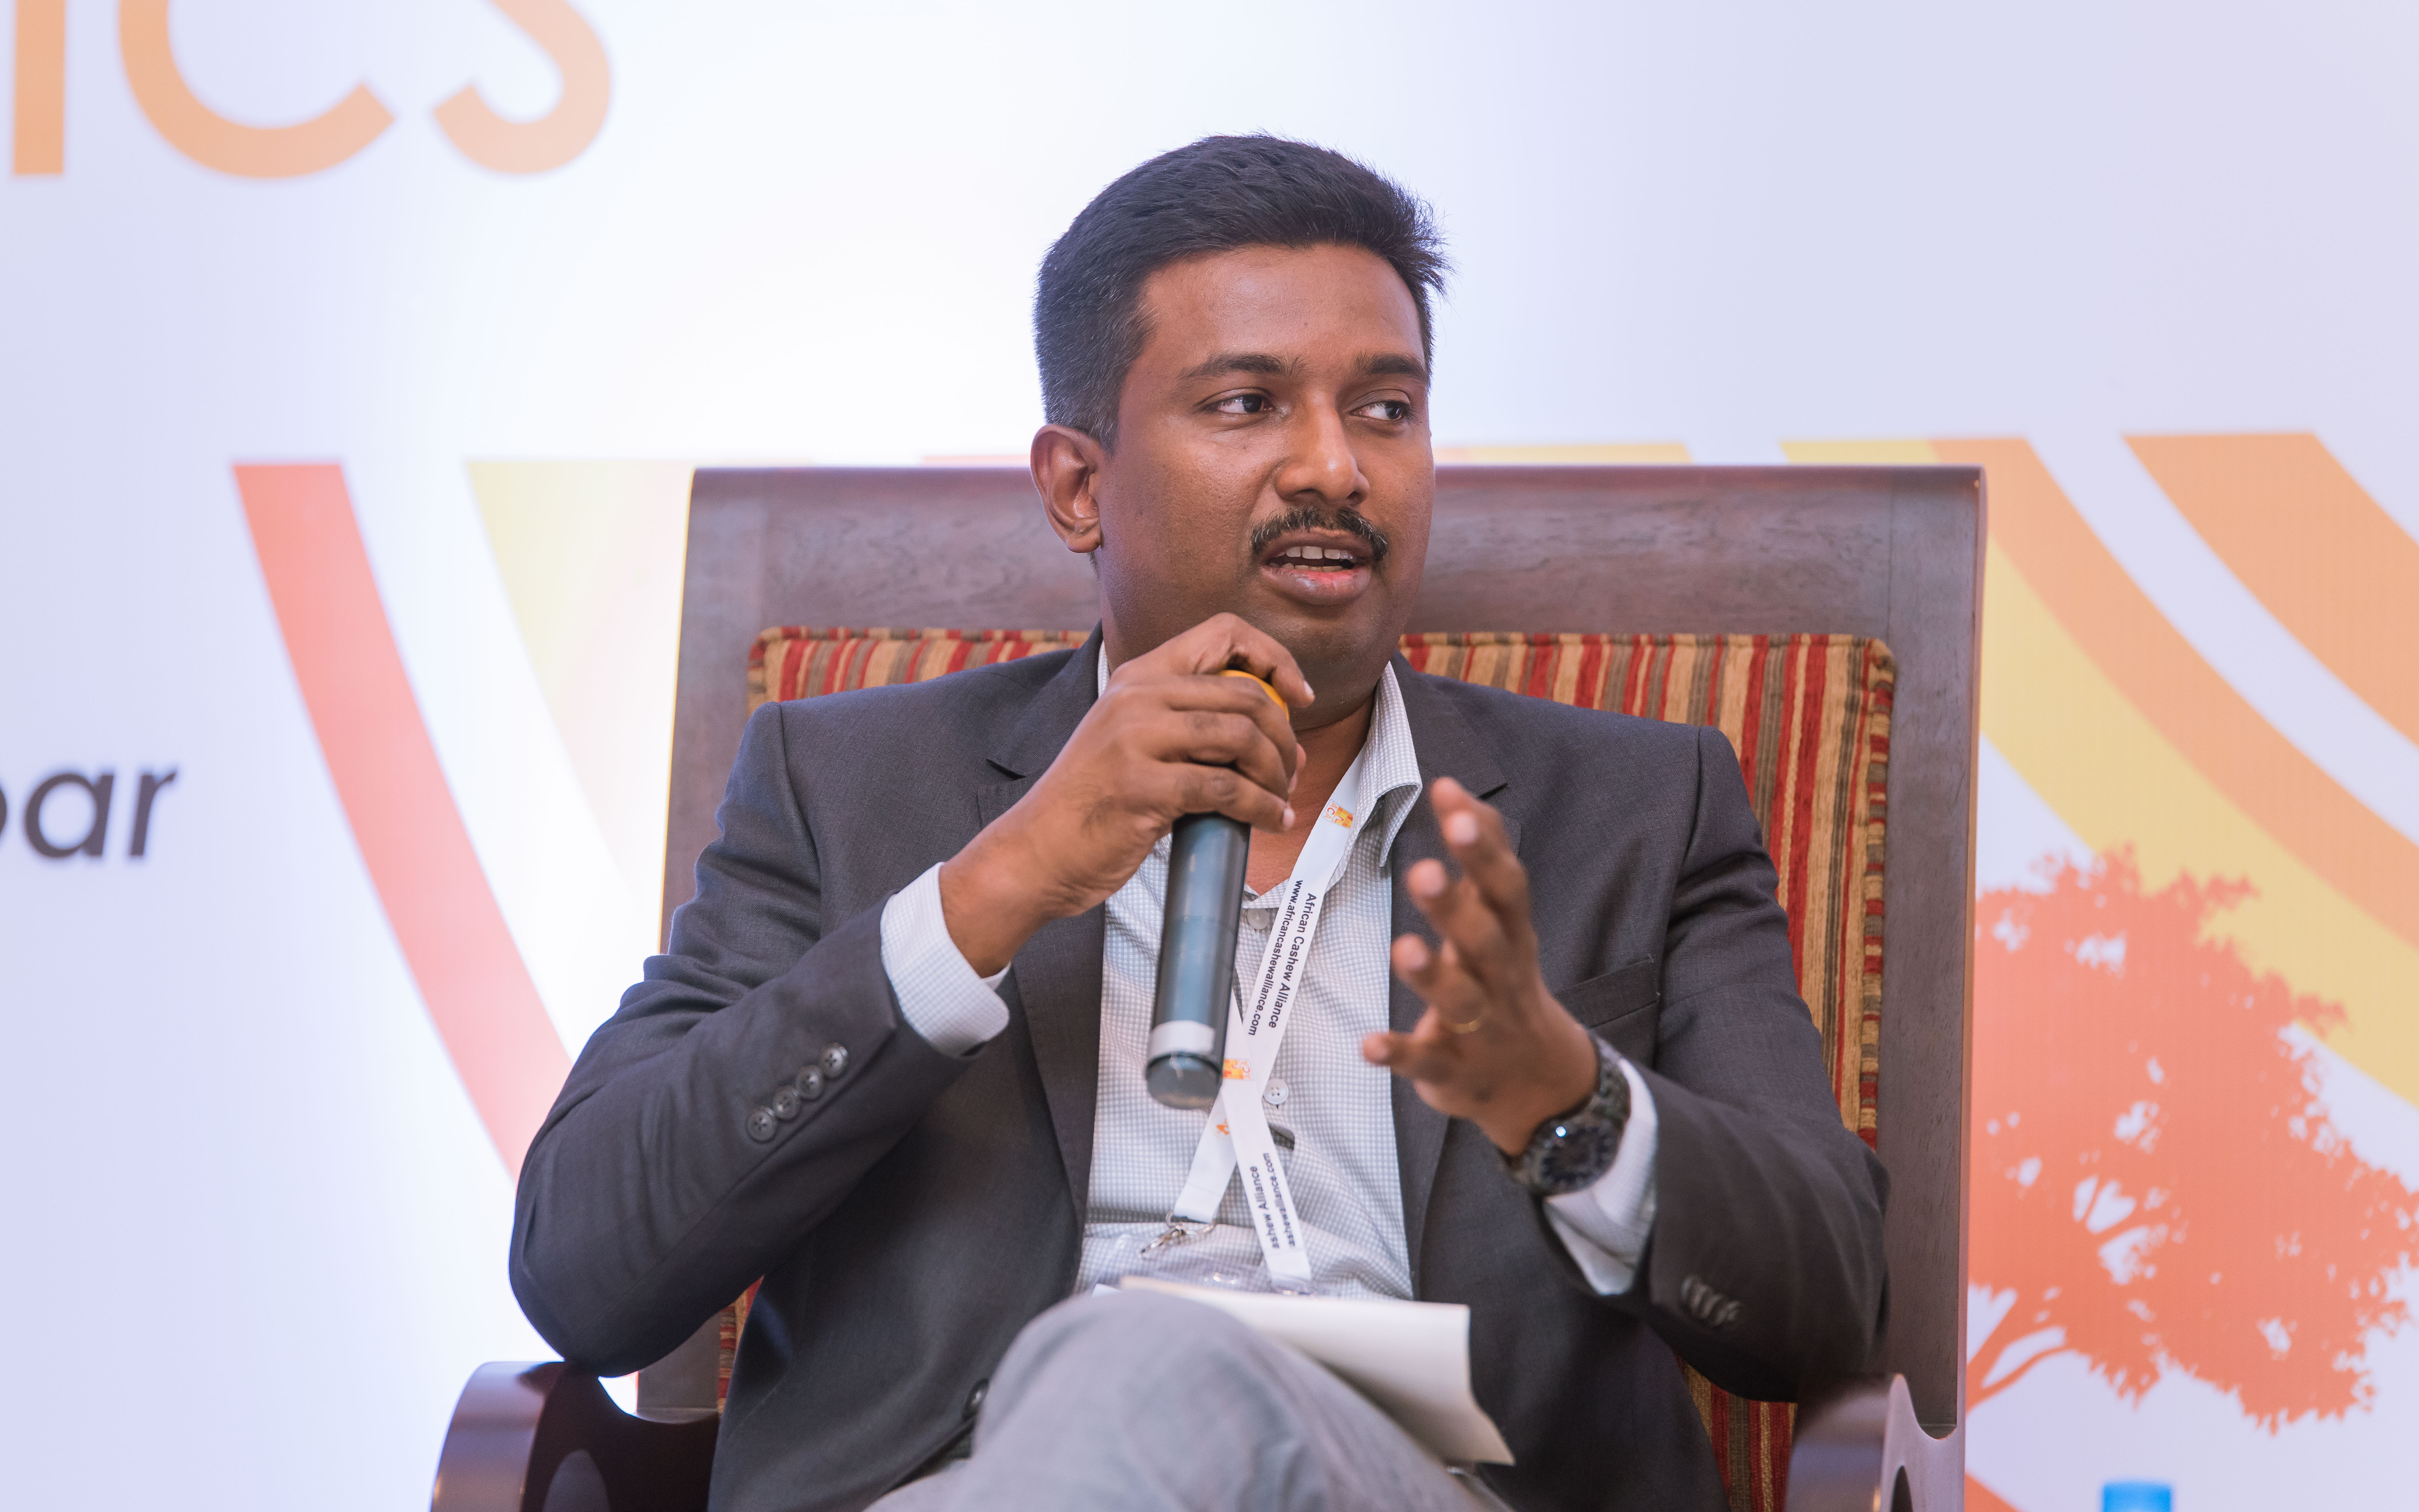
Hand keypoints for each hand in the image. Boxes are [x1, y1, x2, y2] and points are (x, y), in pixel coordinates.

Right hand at [939, 613, 1314, 974]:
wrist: (1037, 850)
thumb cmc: (1093, 803)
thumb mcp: (1132, 740)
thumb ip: (1188, 724)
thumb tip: (1273, 736)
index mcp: (1138, 676)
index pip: (1223, 632)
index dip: (1274, 658)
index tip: (1298, 695)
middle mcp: (1136, 696)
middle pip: (1246, 694)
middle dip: (1285, 736)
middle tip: (1292, 769)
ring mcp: (1135, 738)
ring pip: (1241, 737)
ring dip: (1276, 772)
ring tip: (1280, 797)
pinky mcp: (1141, 785)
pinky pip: (1226, 788)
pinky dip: (1260, 807)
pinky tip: (1270, 821)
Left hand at [1362, 778, 1599, 1154]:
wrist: (1539, 1082)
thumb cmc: (1504, 979)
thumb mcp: (1504, 920)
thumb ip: (1480, 857)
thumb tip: (1453, 789)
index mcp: (1513, 935)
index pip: (1505, 886)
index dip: (1482, 846)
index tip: (1452, 802)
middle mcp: (1501, 978)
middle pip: (1485, 940)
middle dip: (1456, 908)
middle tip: (1425, 871)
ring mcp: (1480, 1028)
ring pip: (1459, 999)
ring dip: (1431, 975)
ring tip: (1401, 948)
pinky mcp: (1453, 1071)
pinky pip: (1425, 1062)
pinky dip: (1399, 1054)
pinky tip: (1368, 1044)